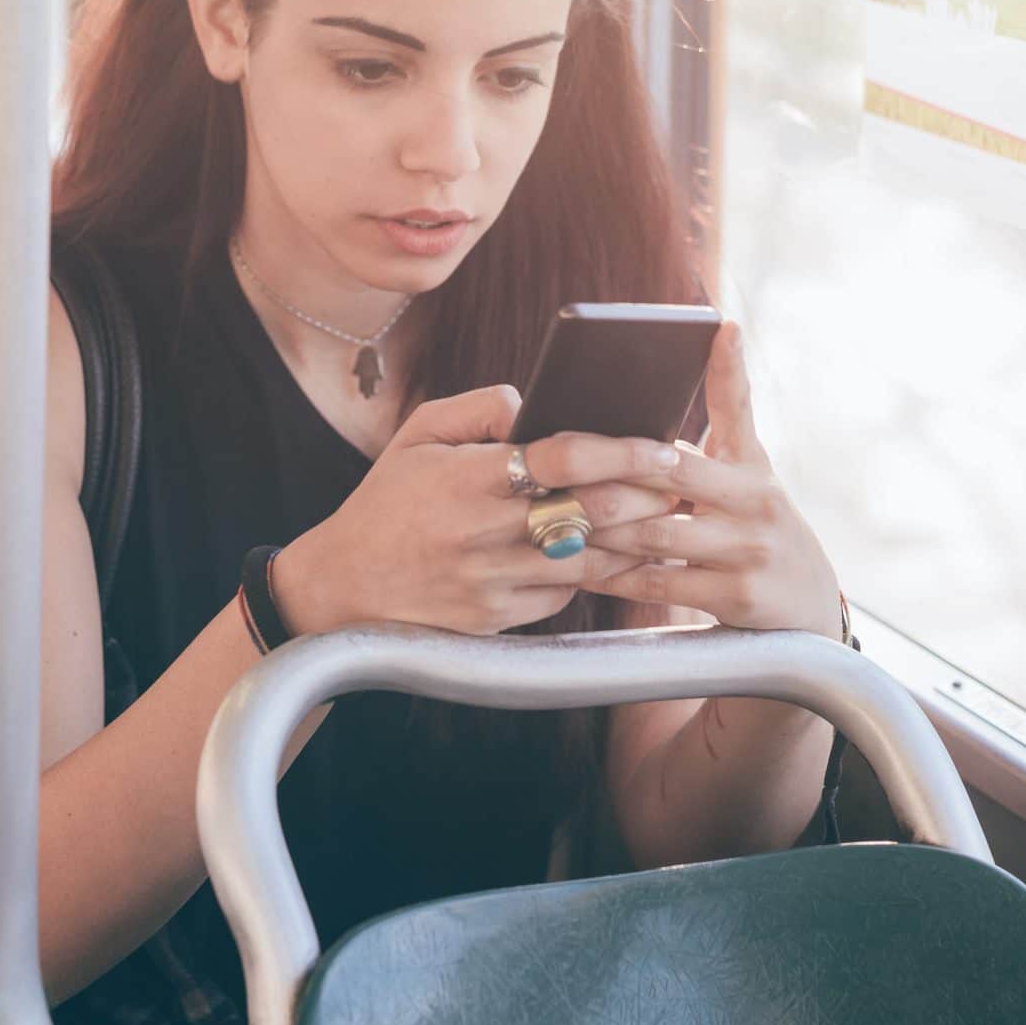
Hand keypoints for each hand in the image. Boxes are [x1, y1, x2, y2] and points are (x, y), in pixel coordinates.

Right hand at [271, 385, 683, 637]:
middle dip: (645, 497)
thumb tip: (536, 405)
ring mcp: (492, 582)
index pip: (562, 459)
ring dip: (632, 541)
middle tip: (680, 484)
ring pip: (587, 562)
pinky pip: (565, 596)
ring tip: (662, 520)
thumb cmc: (388, 499)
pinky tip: (613, 556)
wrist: (344, 584)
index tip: (660, 446)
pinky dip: (592, 574)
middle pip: (589, 513)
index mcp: (467, 478)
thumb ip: (481, 409)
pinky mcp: (497, 620)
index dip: (620, 451)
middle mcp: (483, 533)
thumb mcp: (419, 434)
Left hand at [580, 322, 844, 634]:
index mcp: (751, 467)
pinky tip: (578, 567)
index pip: (736, 408)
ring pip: (654, 532)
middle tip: (552, 457)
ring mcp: (748, 550)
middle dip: (606, 466)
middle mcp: (756, 501)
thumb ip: (722, 418)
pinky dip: (613, 575)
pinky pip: (658, 581)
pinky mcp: (736, 596)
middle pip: (670, 472)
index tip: (721, 328)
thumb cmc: (757, 525)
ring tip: (550, 515)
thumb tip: (717, 336)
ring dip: (598, 526)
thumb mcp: (750, 471)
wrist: (807, 608)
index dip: (729, 368)